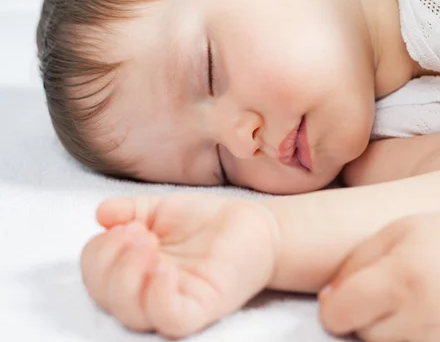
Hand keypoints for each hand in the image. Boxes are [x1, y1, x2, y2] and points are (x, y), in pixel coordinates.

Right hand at [81, 193, 278, 338]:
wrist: (254, 225)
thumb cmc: (206, 222)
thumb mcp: (160, 209)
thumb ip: (130, 210)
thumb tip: (101, 214)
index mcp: (134, 271)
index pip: (96, 274)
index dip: (101, 250)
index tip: (129, 224)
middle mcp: (149, 292)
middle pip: (106, 296)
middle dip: (112, 259)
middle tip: (140, 233)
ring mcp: (176, 301)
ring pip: (131, 313)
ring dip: (129, 274)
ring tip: (150, 242)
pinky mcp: (202, 308)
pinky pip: (170, 318)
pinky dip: (158, 296)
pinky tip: (166, 268)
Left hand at [319, 209, 439, 341]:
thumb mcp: (392, 233)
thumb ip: (353, 265)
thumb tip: (326, 302)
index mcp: (401, 276)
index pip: (338, 314)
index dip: (336, 305)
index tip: (348, 295)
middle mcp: (422, 314)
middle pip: (362, 336)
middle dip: (364, 319)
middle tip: (387, 296)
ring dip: (387, 335)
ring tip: (406, 308)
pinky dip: (410, 340)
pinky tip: (423, 320)